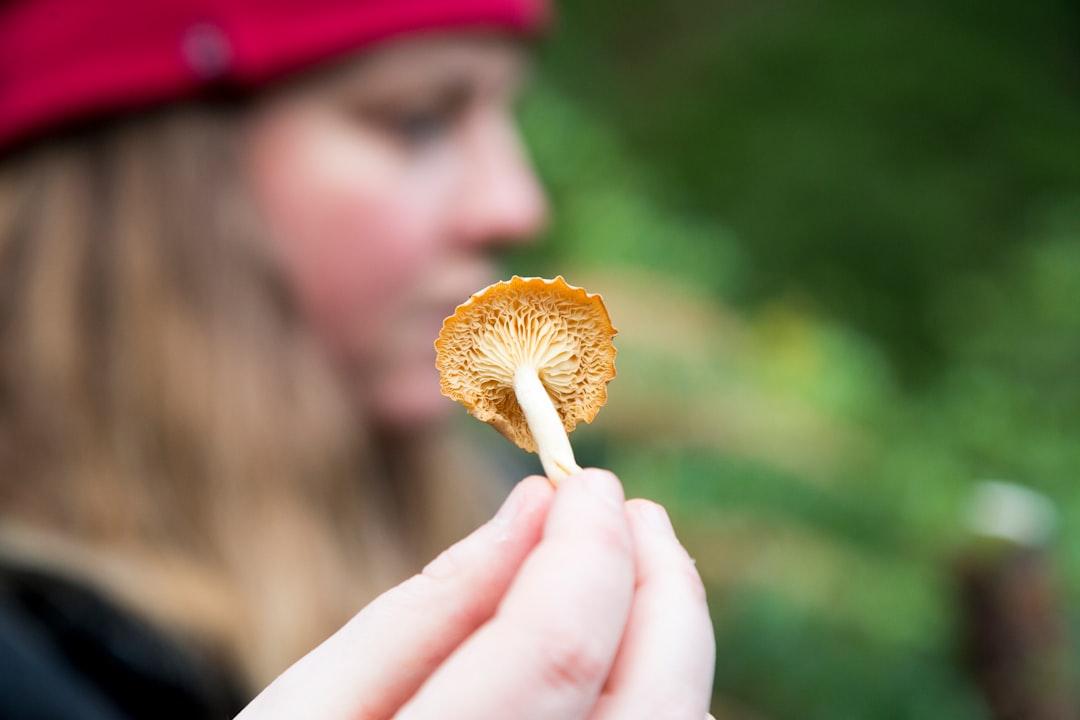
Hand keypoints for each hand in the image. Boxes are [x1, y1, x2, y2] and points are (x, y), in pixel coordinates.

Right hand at [236, 469, 714, 719]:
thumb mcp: (312, 706)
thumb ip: (430, 607)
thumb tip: (532, 509)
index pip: (557, 648)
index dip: (587, 548)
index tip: (584, 483)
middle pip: (655, 699)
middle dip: (658, 584)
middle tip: (630, 512)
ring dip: (669, 634)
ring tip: (630, 565)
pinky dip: (659, 687)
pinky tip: (621, 648)